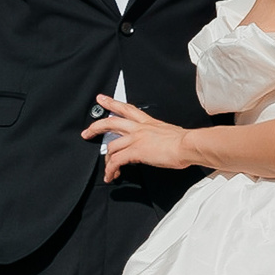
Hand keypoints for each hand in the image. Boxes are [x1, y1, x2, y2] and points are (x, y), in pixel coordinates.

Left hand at [83, 95, 198, 181]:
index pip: (127, 109)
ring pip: (111, 146)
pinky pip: (116, 161)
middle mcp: (139, 128)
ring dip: (106, 160)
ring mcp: (136, 139)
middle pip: (111, 122)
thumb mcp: (170, 133)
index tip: (102, 99)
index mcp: (148, 122)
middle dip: (96, 127)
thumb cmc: (184, 141)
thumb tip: (156, 145)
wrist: (188, 145)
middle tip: (87, 132)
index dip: (112, 103)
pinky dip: (111, 170)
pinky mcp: (135, 151)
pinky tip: (112, 175)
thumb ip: (158, 137)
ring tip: (107, 170)